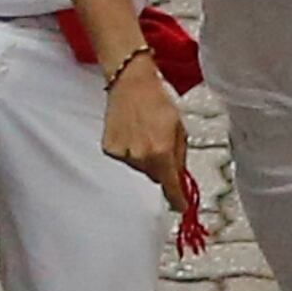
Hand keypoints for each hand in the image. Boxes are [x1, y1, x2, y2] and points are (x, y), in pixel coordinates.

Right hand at [101, 60, 192, 213]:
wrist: (131, 83)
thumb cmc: (157, 102)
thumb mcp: (179, 130)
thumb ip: (180, 158)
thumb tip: (180, 178)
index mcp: (161, 152)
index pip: (170, 186)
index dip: (177, 199)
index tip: (182, 207)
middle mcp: (140, 157)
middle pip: (156, 176)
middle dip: (161, 167)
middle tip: (160, 144)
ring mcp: (123, 153)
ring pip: (140, 168)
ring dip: (145, 158)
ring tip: (144, 133)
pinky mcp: (109, 148)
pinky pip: (125, 159)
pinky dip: (130, 151)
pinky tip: (132, 133)